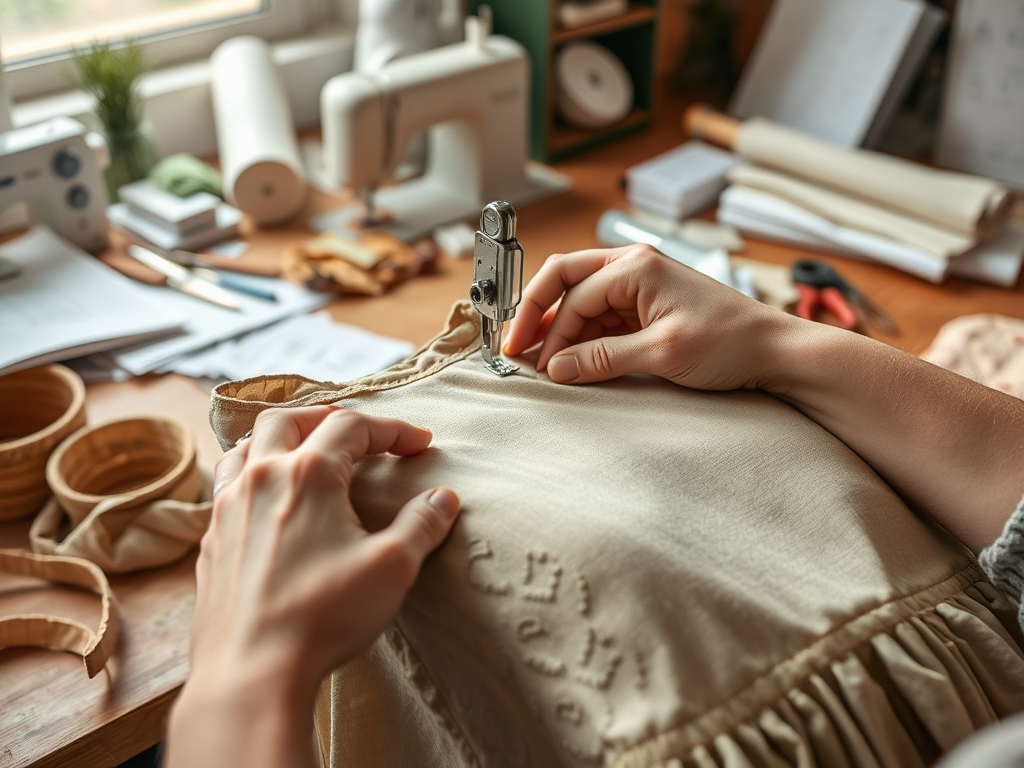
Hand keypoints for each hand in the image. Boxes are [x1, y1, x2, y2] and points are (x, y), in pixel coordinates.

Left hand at [191, 405, 459, 702]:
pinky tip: (269, 502)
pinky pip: (226, 486)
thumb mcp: (391, 568)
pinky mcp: (211, 542)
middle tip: (360, 436)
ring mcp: (227, 509)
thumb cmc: (322, 618)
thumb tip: (443, 498)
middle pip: (288, 419)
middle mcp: (260, 479)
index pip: (352, 426)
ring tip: (306, 453)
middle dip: (329, 418)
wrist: (251, 674)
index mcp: (306, 474)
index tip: (419, 443)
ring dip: (281, 439)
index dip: (392, 429)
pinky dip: (252, 475)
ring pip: (246, 446)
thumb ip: (421, 525)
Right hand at [504, 245, 789, 389]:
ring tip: (541, 364)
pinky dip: (581, 340)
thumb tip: (556, 367)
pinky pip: (601, 320)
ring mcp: (640, 287)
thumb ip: (603, 358)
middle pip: (566, 283)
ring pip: (580, 303)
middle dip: (538, 316)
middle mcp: (634, 267)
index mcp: (637, 265)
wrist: (774, 353)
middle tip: (516, 350)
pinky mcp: (646, 309)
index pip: (573, 292)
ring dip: (559, 332)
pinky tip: (569, 361)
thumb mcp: (662, 354)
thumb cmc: (731, 342)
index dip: (548, 329)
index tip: (534, 362)